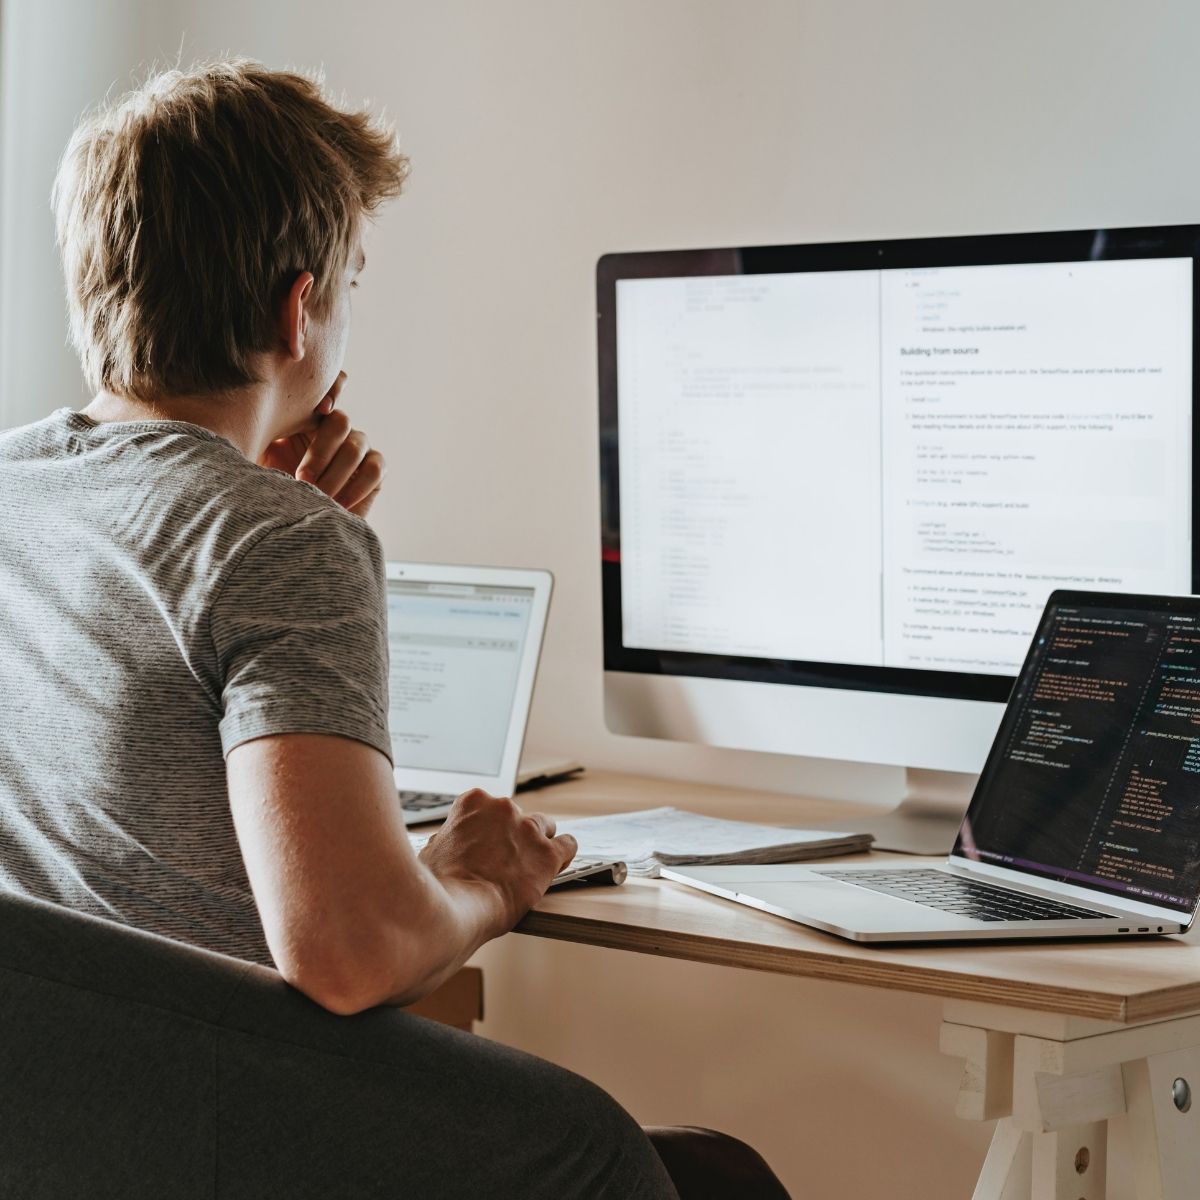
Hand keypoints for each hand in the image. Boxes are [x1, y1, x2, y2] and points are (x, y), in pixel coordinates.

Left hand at [260, 371, 385, 516]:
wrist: (292, 525)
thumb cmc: (270, 491)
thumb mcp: (259, 457)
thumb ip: (260, 433)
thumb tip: (253, 415)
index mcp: (307, 417)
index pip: (327, 388)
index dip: (331, 389)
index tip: (320, 410)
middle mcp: (336, 428)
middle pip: (340, 422)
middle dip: (321, 452)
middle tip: (301, 479)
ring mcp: (358, 446)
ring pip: (355, 447)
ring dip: (334, 474)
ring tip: (317, 496)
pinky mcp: (375, 469)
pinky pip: (374, 469)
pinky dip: (356, 487)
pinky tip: (338, 504)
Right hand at [419, 789, 577, 934]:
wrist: (452, 910)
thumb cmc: (436, 886)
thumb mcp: (431, 850)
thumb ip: (448, 839)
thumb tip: (450, 843)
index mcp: (473, 803)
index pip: (488, 807)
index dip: (488, 829)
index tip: (487, 844)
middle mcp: (503, 808)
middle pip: (517, 816)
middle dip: (512, 835)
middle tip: (505, 860)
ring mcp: (527, 829)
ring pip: (545, 826)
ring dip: (539, 842)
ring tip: (532, 862)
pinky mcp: (547, 854)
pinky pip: (568, 845)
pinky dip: (565, 854)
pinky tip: (559, 863)